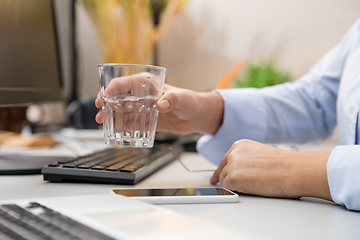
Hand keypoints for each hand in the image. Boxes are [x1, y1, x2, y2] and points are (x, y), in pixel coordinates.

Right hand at [96, 83, 224, 134]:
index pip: (125, 83)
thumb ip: (173, 99)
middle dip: (106, 103)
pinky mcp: (146, 119)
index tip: (104, 97)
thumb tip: (162, 104)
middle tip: (99, 113)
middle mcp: (142, 95)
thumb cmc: (191, 101)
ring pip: (122, 110)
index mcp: (148, 84)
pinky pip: (131, 123)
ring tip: (103, 123)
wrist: (197, 116)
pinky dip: (123, 126)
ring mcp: (143, 108)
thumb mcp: (183, 98)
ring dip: (111, 116)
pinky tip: (117, 131)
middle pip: (118, 97)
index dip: (112, 89)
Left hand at [210, 139, 331, 200]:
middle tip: (220, 186)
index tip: (216, 177)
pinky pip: (228, 189)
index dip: (222, 170)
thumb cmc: (285, 165)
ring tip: (252, 187)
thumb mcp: (261, 155)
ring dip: (235, 186)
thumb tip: (242, 171)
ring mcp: (232, 165)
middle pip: (222, 170)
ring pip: (224, 181)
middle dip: (223, 179)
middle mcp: (234, 152)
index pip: (226, 159)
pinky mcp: (232, 178)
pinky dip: (237, 192)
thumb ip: (247, 160)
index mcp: (241, 145)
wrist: (294, 170)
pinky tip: (250, 190)